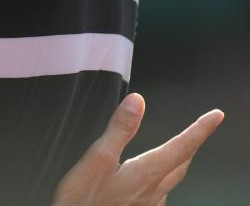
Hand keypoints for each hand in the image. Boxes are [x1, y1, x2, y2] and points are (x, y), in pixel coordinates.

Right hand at [52, 93, 224, 205]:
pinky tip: (154, 180)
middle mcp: (152, 191)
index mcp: (145, 173)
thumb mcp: (97, 158)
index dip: (200, 129)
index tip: (215, 116)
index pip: (181, 147)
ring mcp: (147, 204)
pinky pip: (160, 193)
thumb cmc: (84, 200)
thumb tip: (137, 102)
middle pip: (182, 164)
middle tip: (202, 130)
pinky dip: (163, 179)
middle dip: (193, 145)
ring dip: (180, 162)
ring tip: (182, 151)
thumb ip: (119, 129)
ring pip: (173, 180)